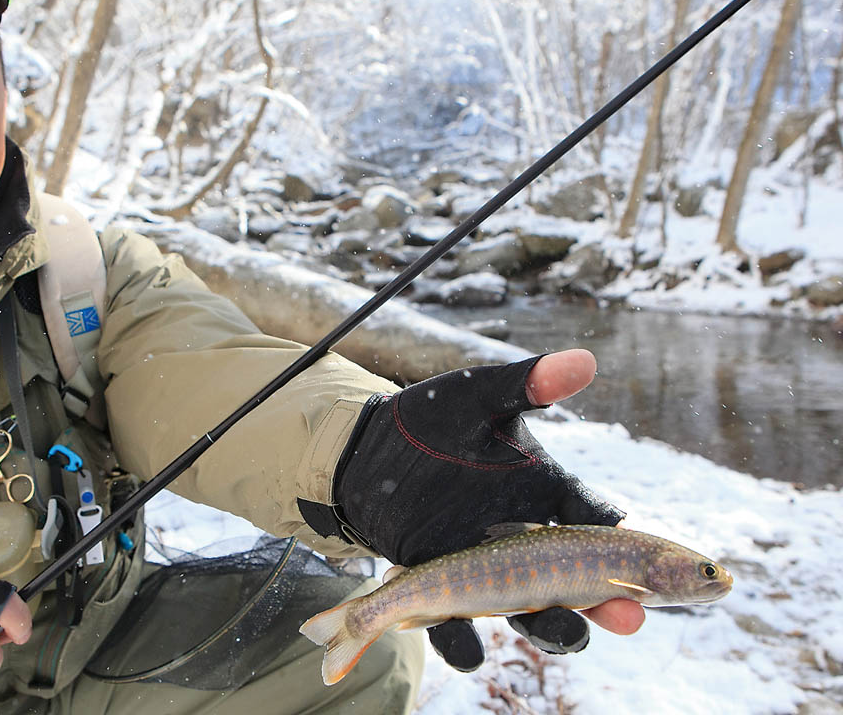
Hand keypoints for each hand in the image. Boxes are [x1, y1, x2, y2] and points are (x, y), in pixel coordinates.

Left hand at [332, 349, 641, 669]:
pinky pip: (456, 630)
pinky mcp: (441, 590)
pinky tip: (468, 648)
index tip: (642, 554)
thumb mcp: (478, 397)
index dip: (621, 539)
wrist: (364, 450)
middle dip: (608, 602)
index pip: (593, 518)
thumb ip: (527, 384)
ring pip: (530, 614)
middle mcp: (524, 539)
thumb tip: (585, 360)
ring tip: (570, 631)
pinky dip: (462, 644)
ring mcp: (485, 571)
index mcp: (543, 492)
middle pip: (578, 582)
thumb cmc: (431, 418)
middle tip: (632, 616)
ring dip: (553, 629)